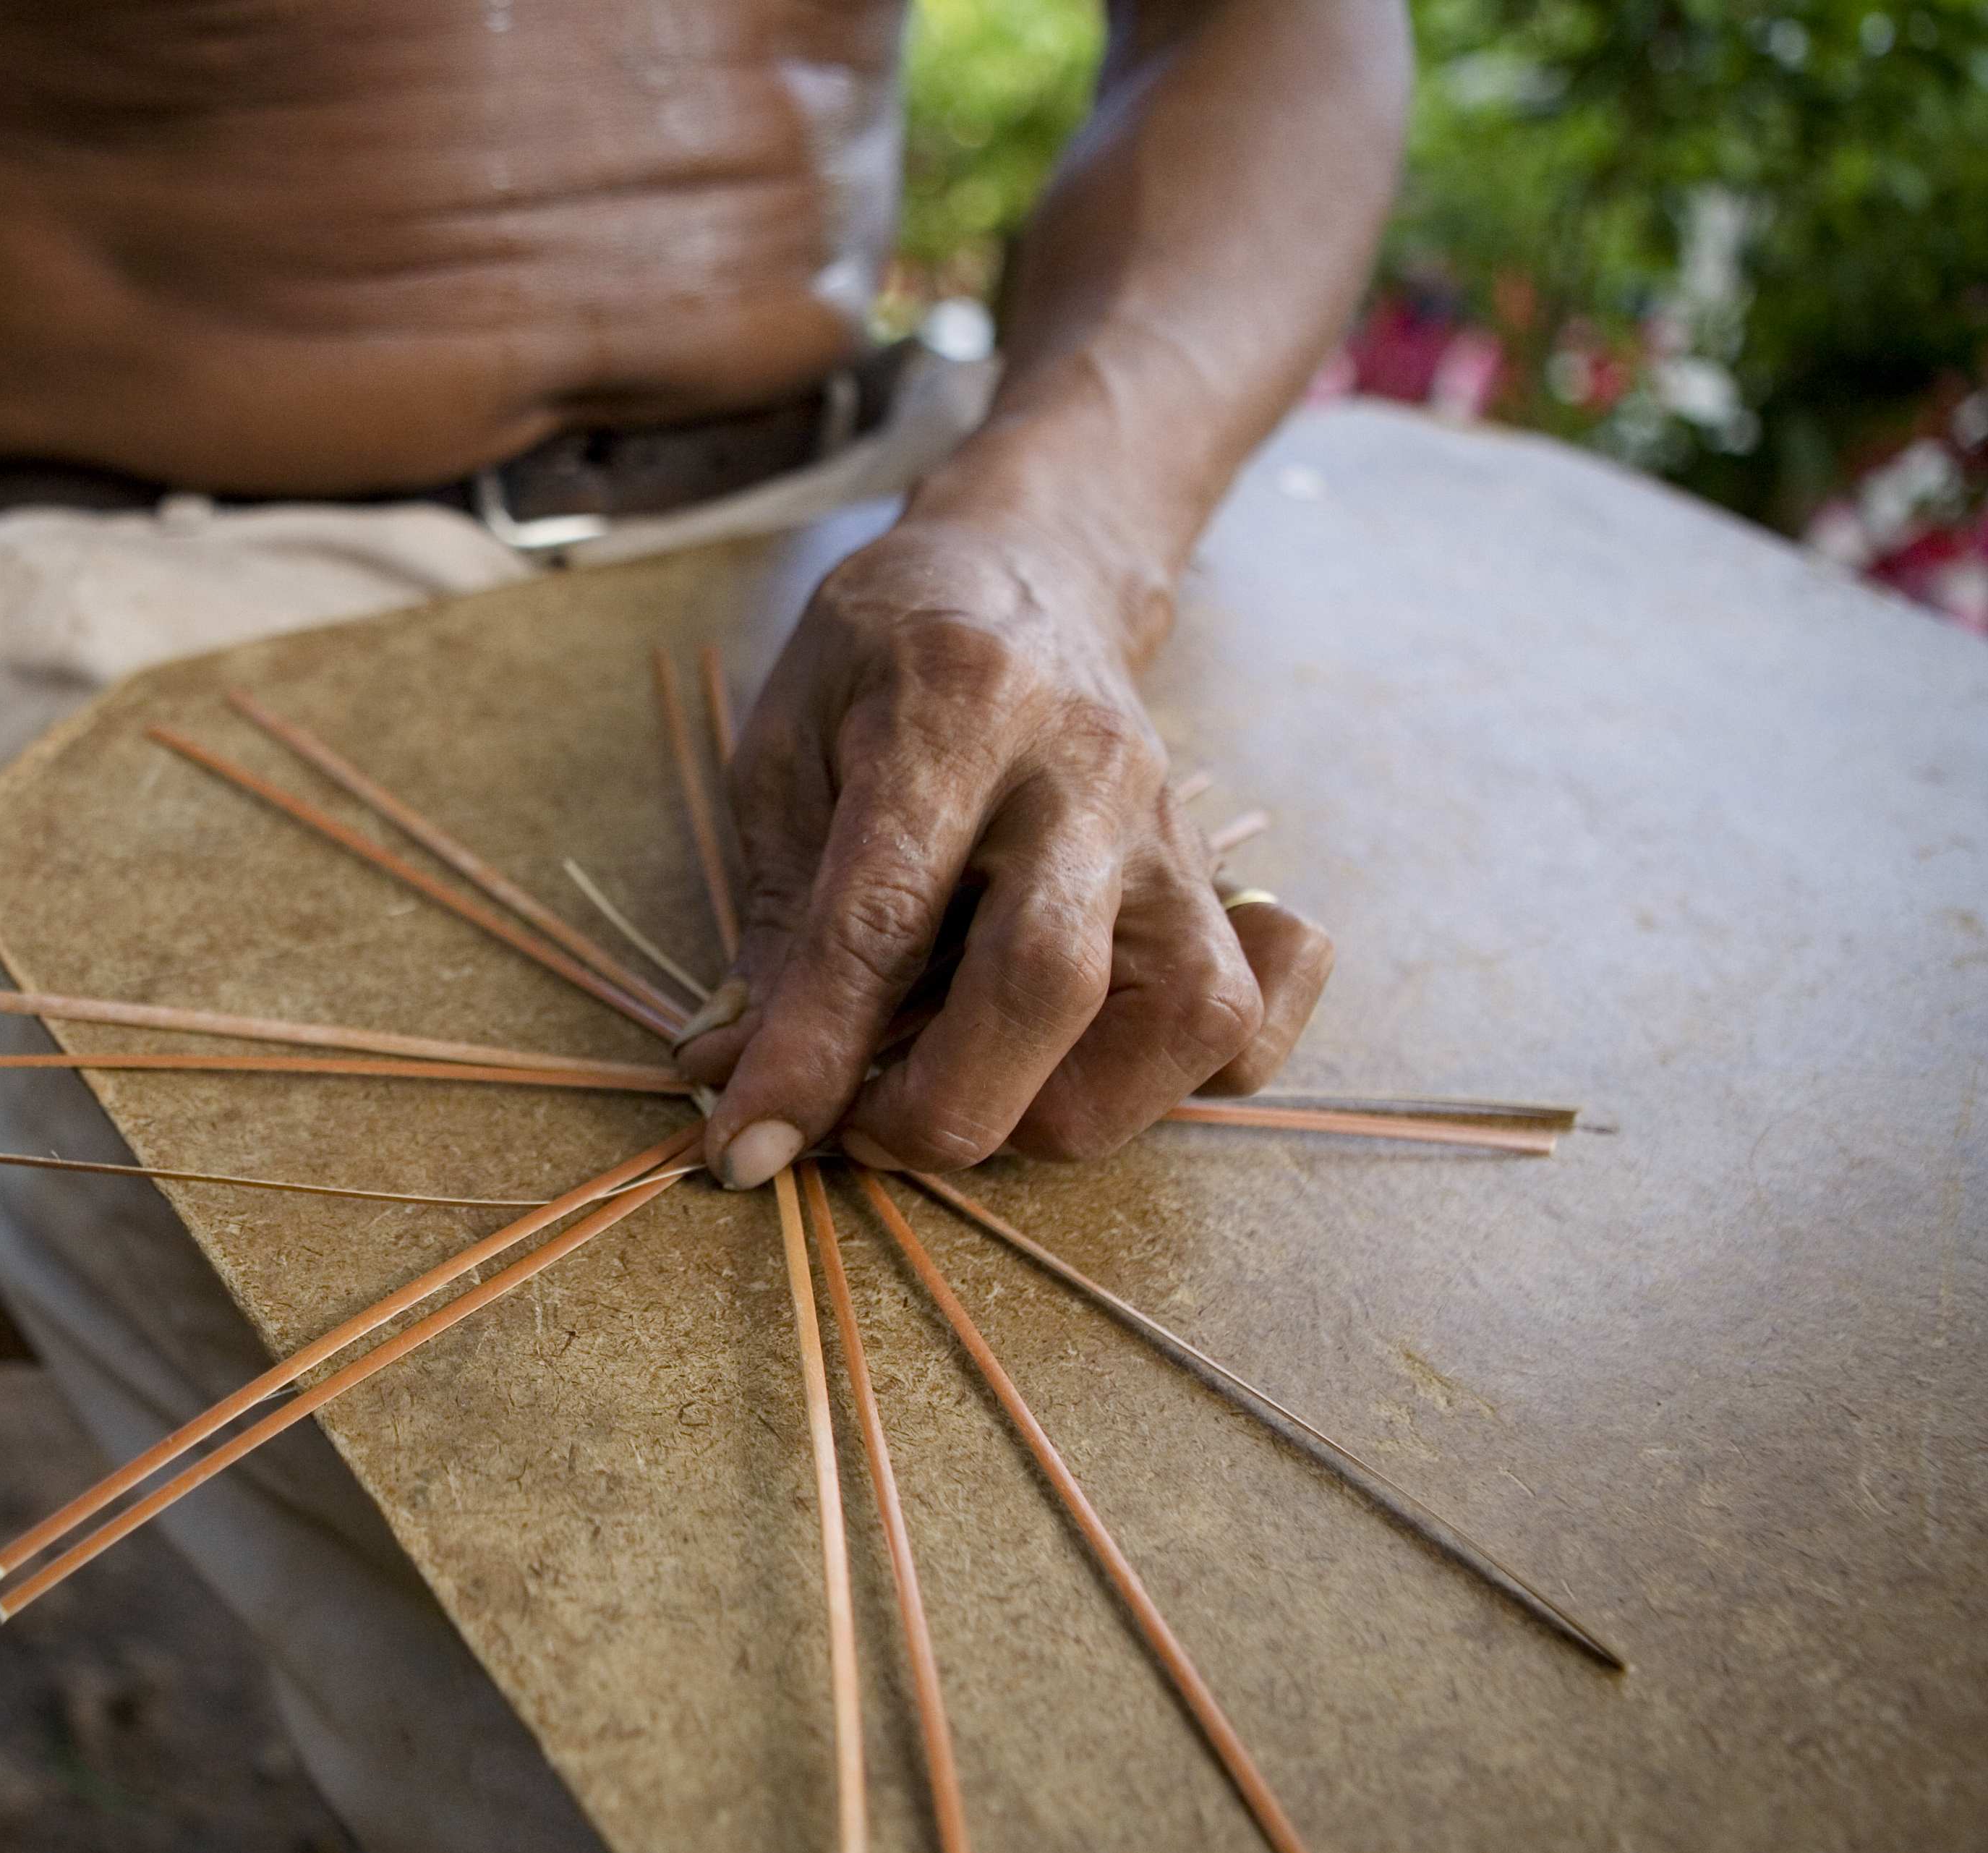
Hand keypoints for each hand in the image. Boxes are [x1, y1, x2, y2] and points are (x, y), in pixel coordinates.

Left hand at [674, 506, 1331, 1185]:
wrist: (1030, 570)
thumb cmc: (883, 665)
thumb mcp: (784, 754)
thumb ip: (770, 921)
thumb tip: (735, 1075)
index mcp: (955, 710)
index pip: (884, 919)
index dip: (810, 1055)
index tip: (741, 1146)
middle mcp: (1086, 773)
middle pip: (1047, 985)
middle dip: (935, 1108)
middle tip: (849, 1125)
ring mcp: (1171, 833)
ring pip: (1176, 1024)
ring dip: (1054, 1112)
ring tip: (954, 1091)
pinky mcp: (1219, 885)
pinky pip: (1253, 1018)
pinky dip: (1184, 1078)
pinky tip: (1088, 1062)